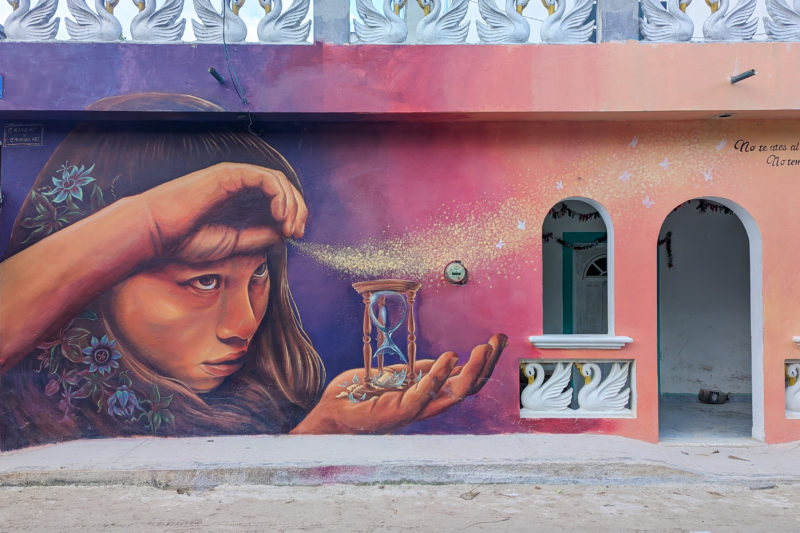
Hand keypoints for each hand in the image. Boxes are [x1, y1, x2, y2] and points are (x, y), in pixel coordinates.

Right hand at [138, 163, 307, 254]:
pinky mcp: (229, 174)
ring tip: (288, 226)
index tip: (296, 236)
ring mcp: (235, 178)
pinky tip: (277, 214)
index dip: (294, 215)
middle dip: (298, 209)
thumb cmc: (186, 240)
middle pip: (284, 188)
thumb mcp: (233, 244)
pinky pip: (265, 178)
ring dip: (291, 203)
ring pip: (278, 181)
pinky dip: (279, 194)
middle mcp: (240, 187)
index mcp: (241, 203)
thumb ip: (259, 237)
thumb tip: (284, 233)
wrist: (158, 234)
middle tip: (297, 232)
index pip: (279, 200)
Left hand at [291, 334, 506, 433]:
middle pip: (469, 388)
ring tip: (484, 348)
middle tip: (499, 339)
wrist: (331, 412)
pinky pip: (425, 394)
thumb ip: (422, 371)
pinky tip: (450, 357)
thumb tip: (448, 361)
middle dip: (488, 364)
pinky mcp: (399, 411)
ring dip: (473, 370)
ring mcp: (415, 410)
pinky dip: (439, 375)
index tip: (495, 340)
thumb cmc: (361, 395)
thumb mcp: (398, 375)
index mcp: (429, 395)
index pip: (466, 381)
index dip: (484, 362)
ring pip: (455, 394)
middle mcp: (427, 405)